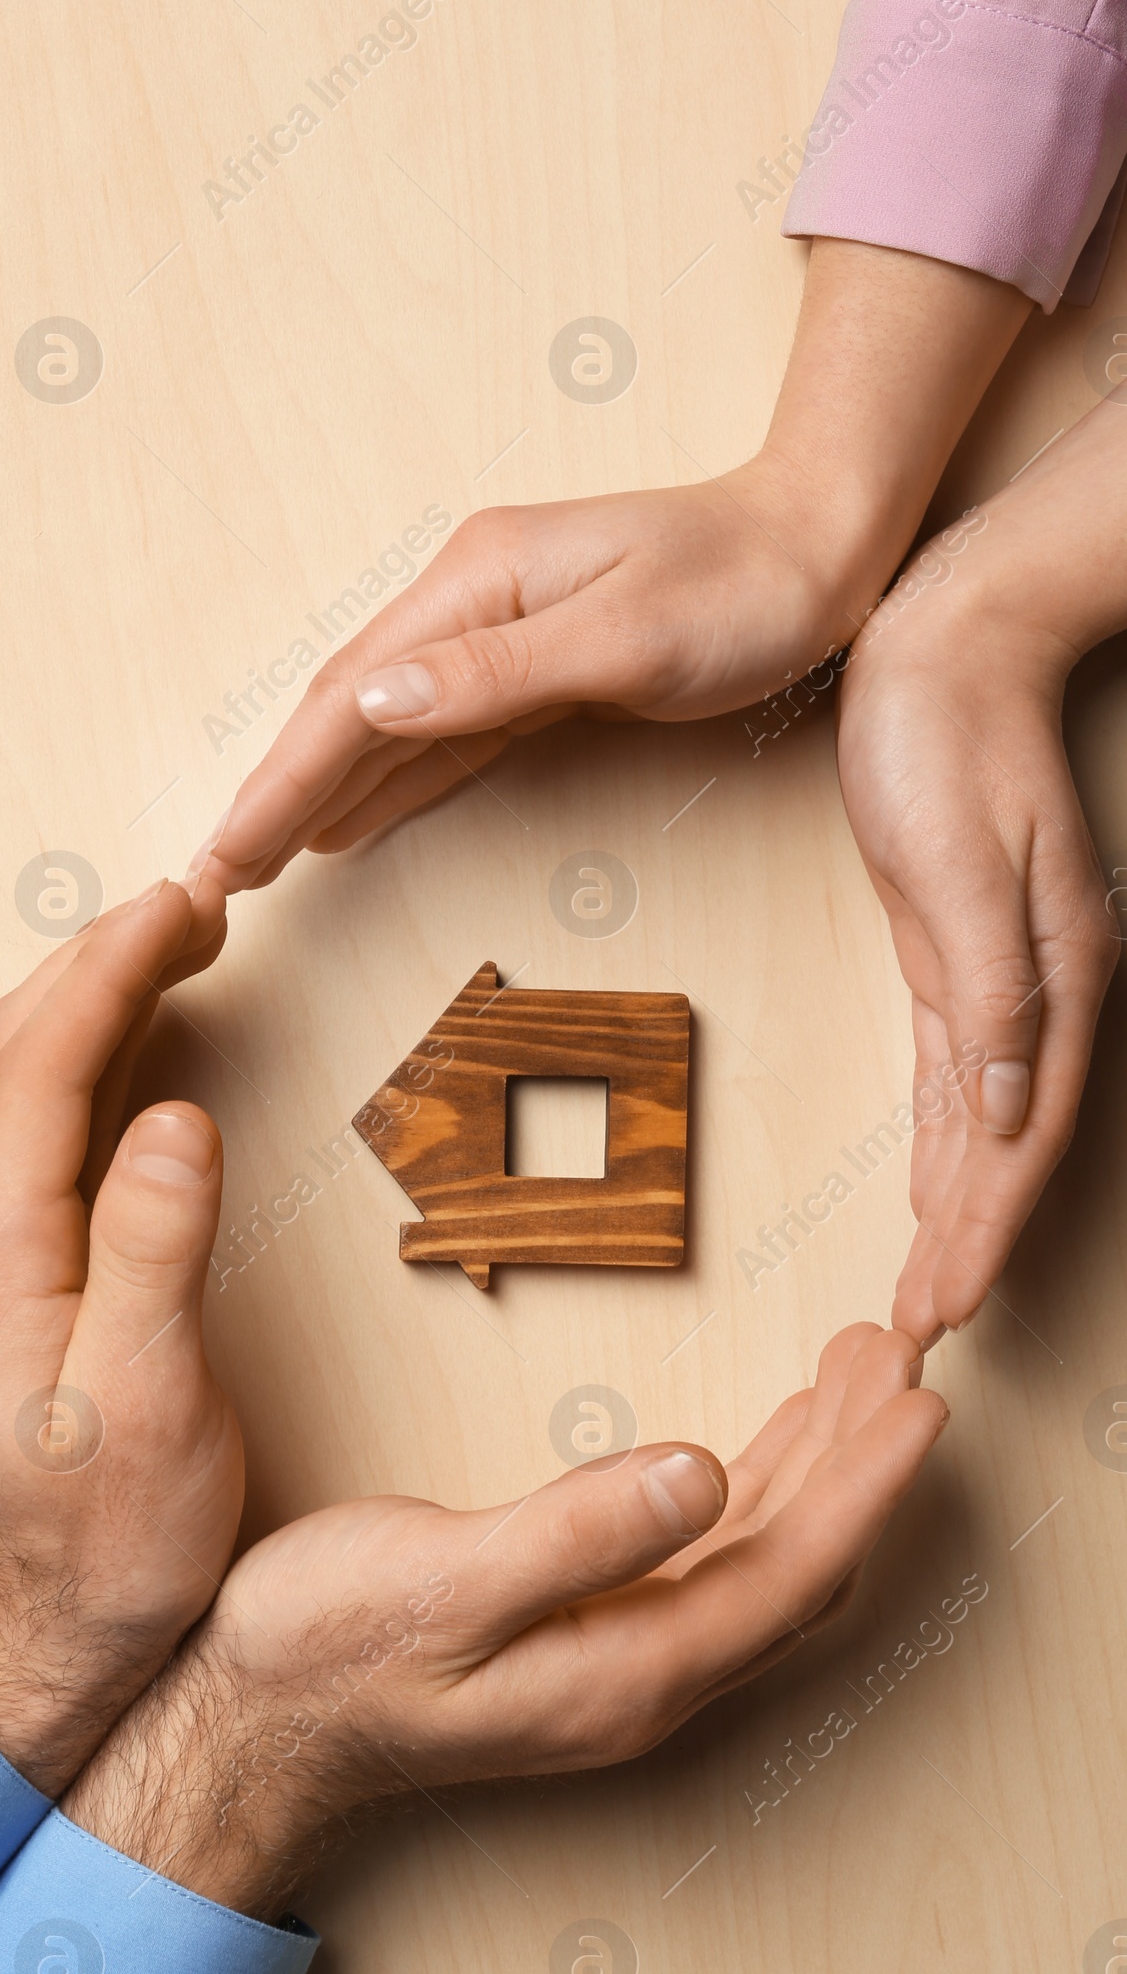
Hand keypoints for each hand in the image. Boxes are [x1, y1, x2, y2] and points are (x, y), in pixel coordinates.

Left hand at [0, 877, 243, 1798]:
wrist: (35, 1636)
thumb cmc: (102, 1541)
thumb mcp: (149, 1405)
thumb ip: (154, 1254)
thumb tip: (177, 1115)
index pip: (43, 1063)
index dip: (114, 969)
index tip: (185, 904)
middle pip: (10, 1051)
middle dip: (95, 957)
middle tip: (189, 905)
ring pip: (7, 1084)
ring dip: (77, 1000)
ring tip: (162, 950)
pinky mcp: (1, 1284)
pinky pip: (23, 1132)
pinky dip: (74, 1061)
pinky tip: (123, 1059)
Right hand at [65, 1325, 944, 1913]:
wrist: (246, 1726)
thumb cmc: (324, 1654)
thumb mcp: (443, 1581)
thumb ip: (581, 1534)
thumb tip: (705, 1472)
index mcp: (627, 1670)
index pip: (792, 1570)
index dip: (868, 1485)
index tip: (924, 1399)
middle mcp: (644, 1679)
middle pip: (796, 1566)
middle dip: (858, 1461)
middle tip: (894, 1356)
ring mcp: (614, 1666)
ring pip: (755, 1563)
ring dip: (810, 1470)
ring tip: (848, 1376)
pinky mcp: (580, 1642)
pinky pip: (705, 1566)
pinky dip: (748, 1493)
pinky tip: (749, 1448)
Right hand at [191, 465, 864, 890]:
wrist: (827, 543)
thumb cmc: (746, 586)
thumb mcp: (627, 637)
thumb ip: (495, 675)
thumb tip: (369, 700)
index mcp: (477, 584)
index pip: (347, 698)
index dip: (279, 782)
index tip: (225, 855)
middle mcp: (471, 601)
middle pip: (343, 709)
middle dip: (274, 792)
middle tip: (214, 875)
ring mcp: (500, 633)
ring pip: (382, 727)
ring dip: (317, 793)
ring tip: (257, 859)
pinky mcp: (536, 667)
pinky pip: (438, 736)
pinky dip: (384, 781)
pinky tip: (349, 819)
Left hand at [837, 502, 1118, 1339]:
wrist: (942, 644)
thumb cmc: (946, 741)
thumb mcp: (962, 866)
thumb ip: (995, 994)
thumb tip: (1012, 1107)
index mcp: (1051, 977)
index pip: (1020, 1138)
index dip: (984, 1231)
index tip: (943, 1306)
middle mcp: (1038, 989)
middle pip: (1006, 1148)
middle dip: (968, 1245)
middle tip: (920, 1329)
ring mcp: (999, 973)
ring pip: (982, 1122)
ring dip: (957, 1209)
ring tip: (928, 1286)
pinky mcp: (954, 953)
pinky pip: (958, 1073)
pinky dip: (945, 1140)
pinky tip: (933, 1184)